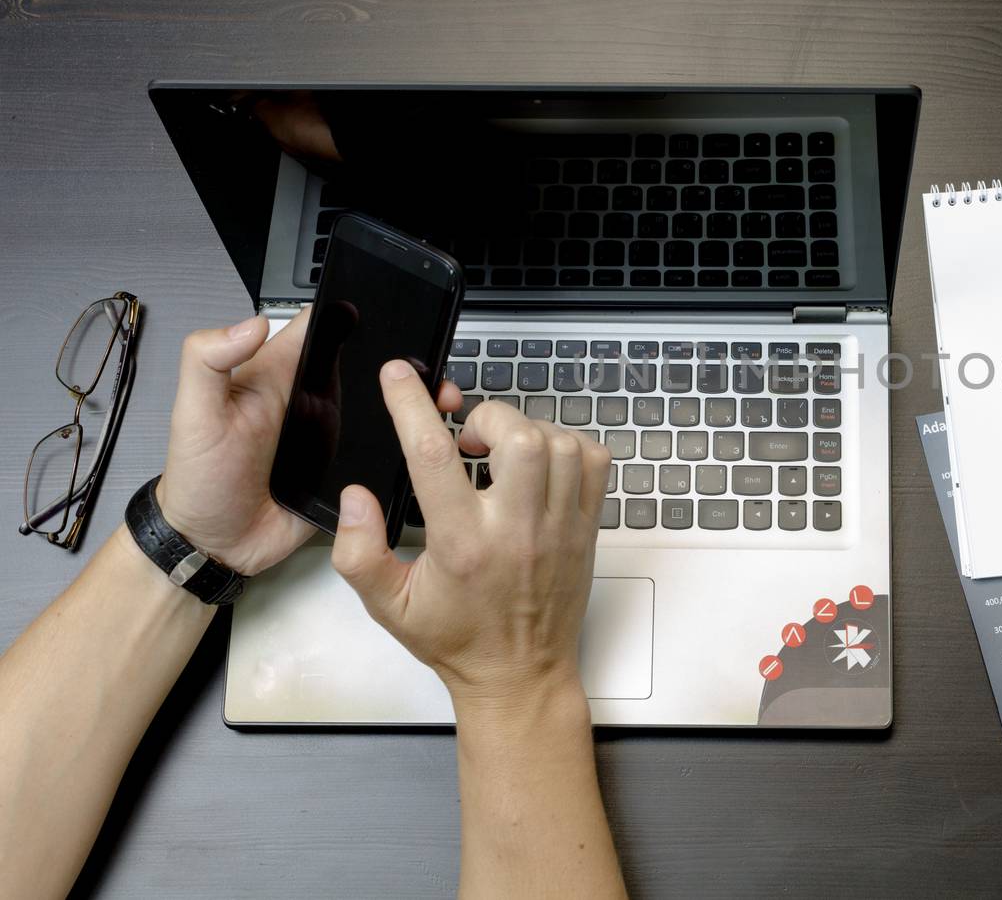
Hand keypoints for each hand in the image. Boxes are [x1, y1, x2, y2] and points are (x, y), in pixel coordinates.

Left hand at [156, 312, 461, 576]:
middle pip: (364, 366)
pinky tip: (423, 447)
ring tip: (438, 405)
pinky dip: (404, 449)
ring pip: (381, 409)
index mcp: (277, 377)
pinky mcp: (347, 471)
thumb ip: (208, 363)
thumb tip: (251, 322)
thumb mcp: (193, 416)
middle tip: (429, 370)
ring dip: (408, 406)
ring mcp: (333, 436)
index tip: (386, 311)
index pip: (319, 330)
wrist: (214, 546)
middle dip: (398, 363)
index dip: (350, 314)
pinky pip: (383, 454)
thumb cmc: (198, 481)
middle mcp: (311, 401)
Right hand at [331, 360, 611, 704]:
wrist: (520, 675)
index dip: (411, 406)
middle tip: (470, 437)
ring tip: (503, 453)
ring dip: (527, 431)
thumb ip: (357, 551)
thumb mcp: (387, 605)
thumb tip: (356, 498)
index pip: (434, 455)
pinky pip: (594, 462)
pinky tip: (541, 464)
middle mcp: (516, 530)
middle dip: (488, 417)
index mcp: (462, 545)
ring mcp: (558, 527)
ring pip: (559, 444)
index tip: (399, 378)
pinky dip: (569, 446)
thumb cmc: (457, 640)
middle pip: (517, 437)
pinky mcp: (586, 528)